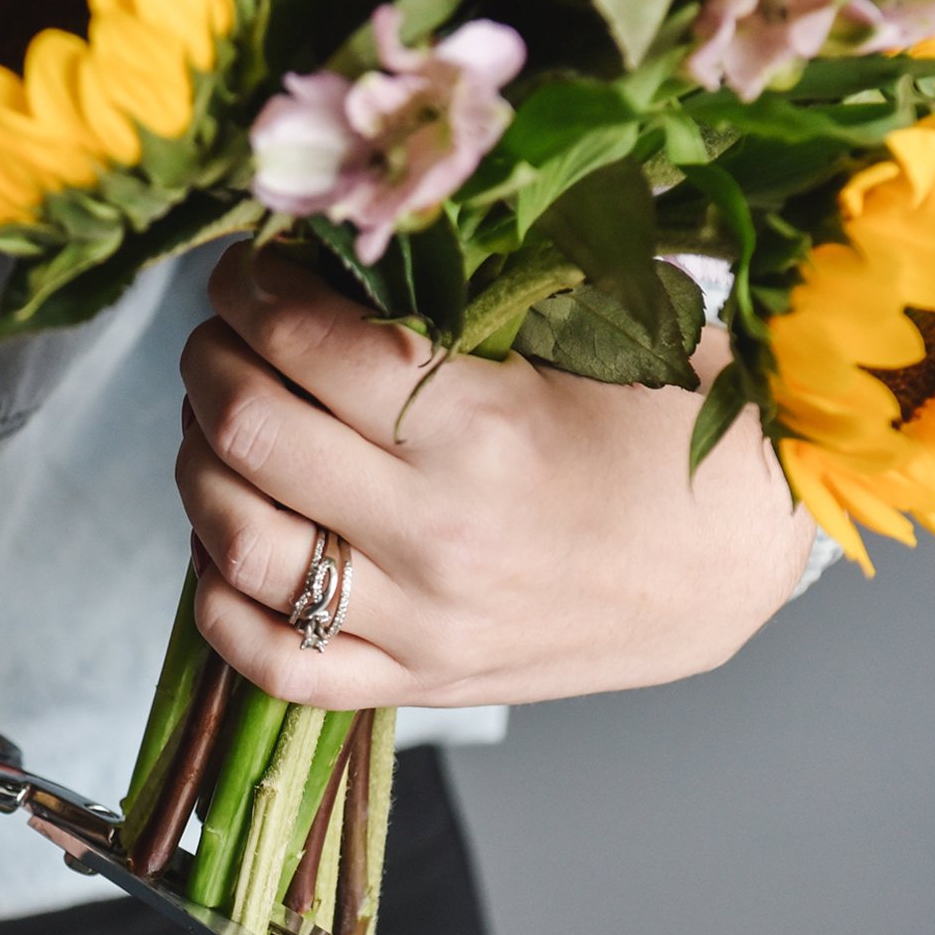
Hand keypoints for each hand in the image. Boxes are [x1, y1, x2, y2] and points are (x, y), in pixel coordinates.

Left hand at [177, 243, 815, 710]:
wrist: (738, 562)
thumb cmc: (671, 433)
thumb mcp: (589, 335)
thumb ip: (461, 296)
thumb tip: (331, 251)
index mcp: (483, 428)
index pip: (310, 341)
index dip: (251, 288)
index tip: (246, 269)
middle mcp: (437, 532)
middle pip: (250, 432)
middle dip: (208, 361)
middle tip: (220, 336)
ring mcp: (421, 622)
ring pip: (238, 546)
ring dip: (196, 467)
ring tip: (215, 426)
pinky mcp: (419, 683)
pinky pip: (272, 662)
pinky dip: (220, 599)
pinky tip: (227, 543)